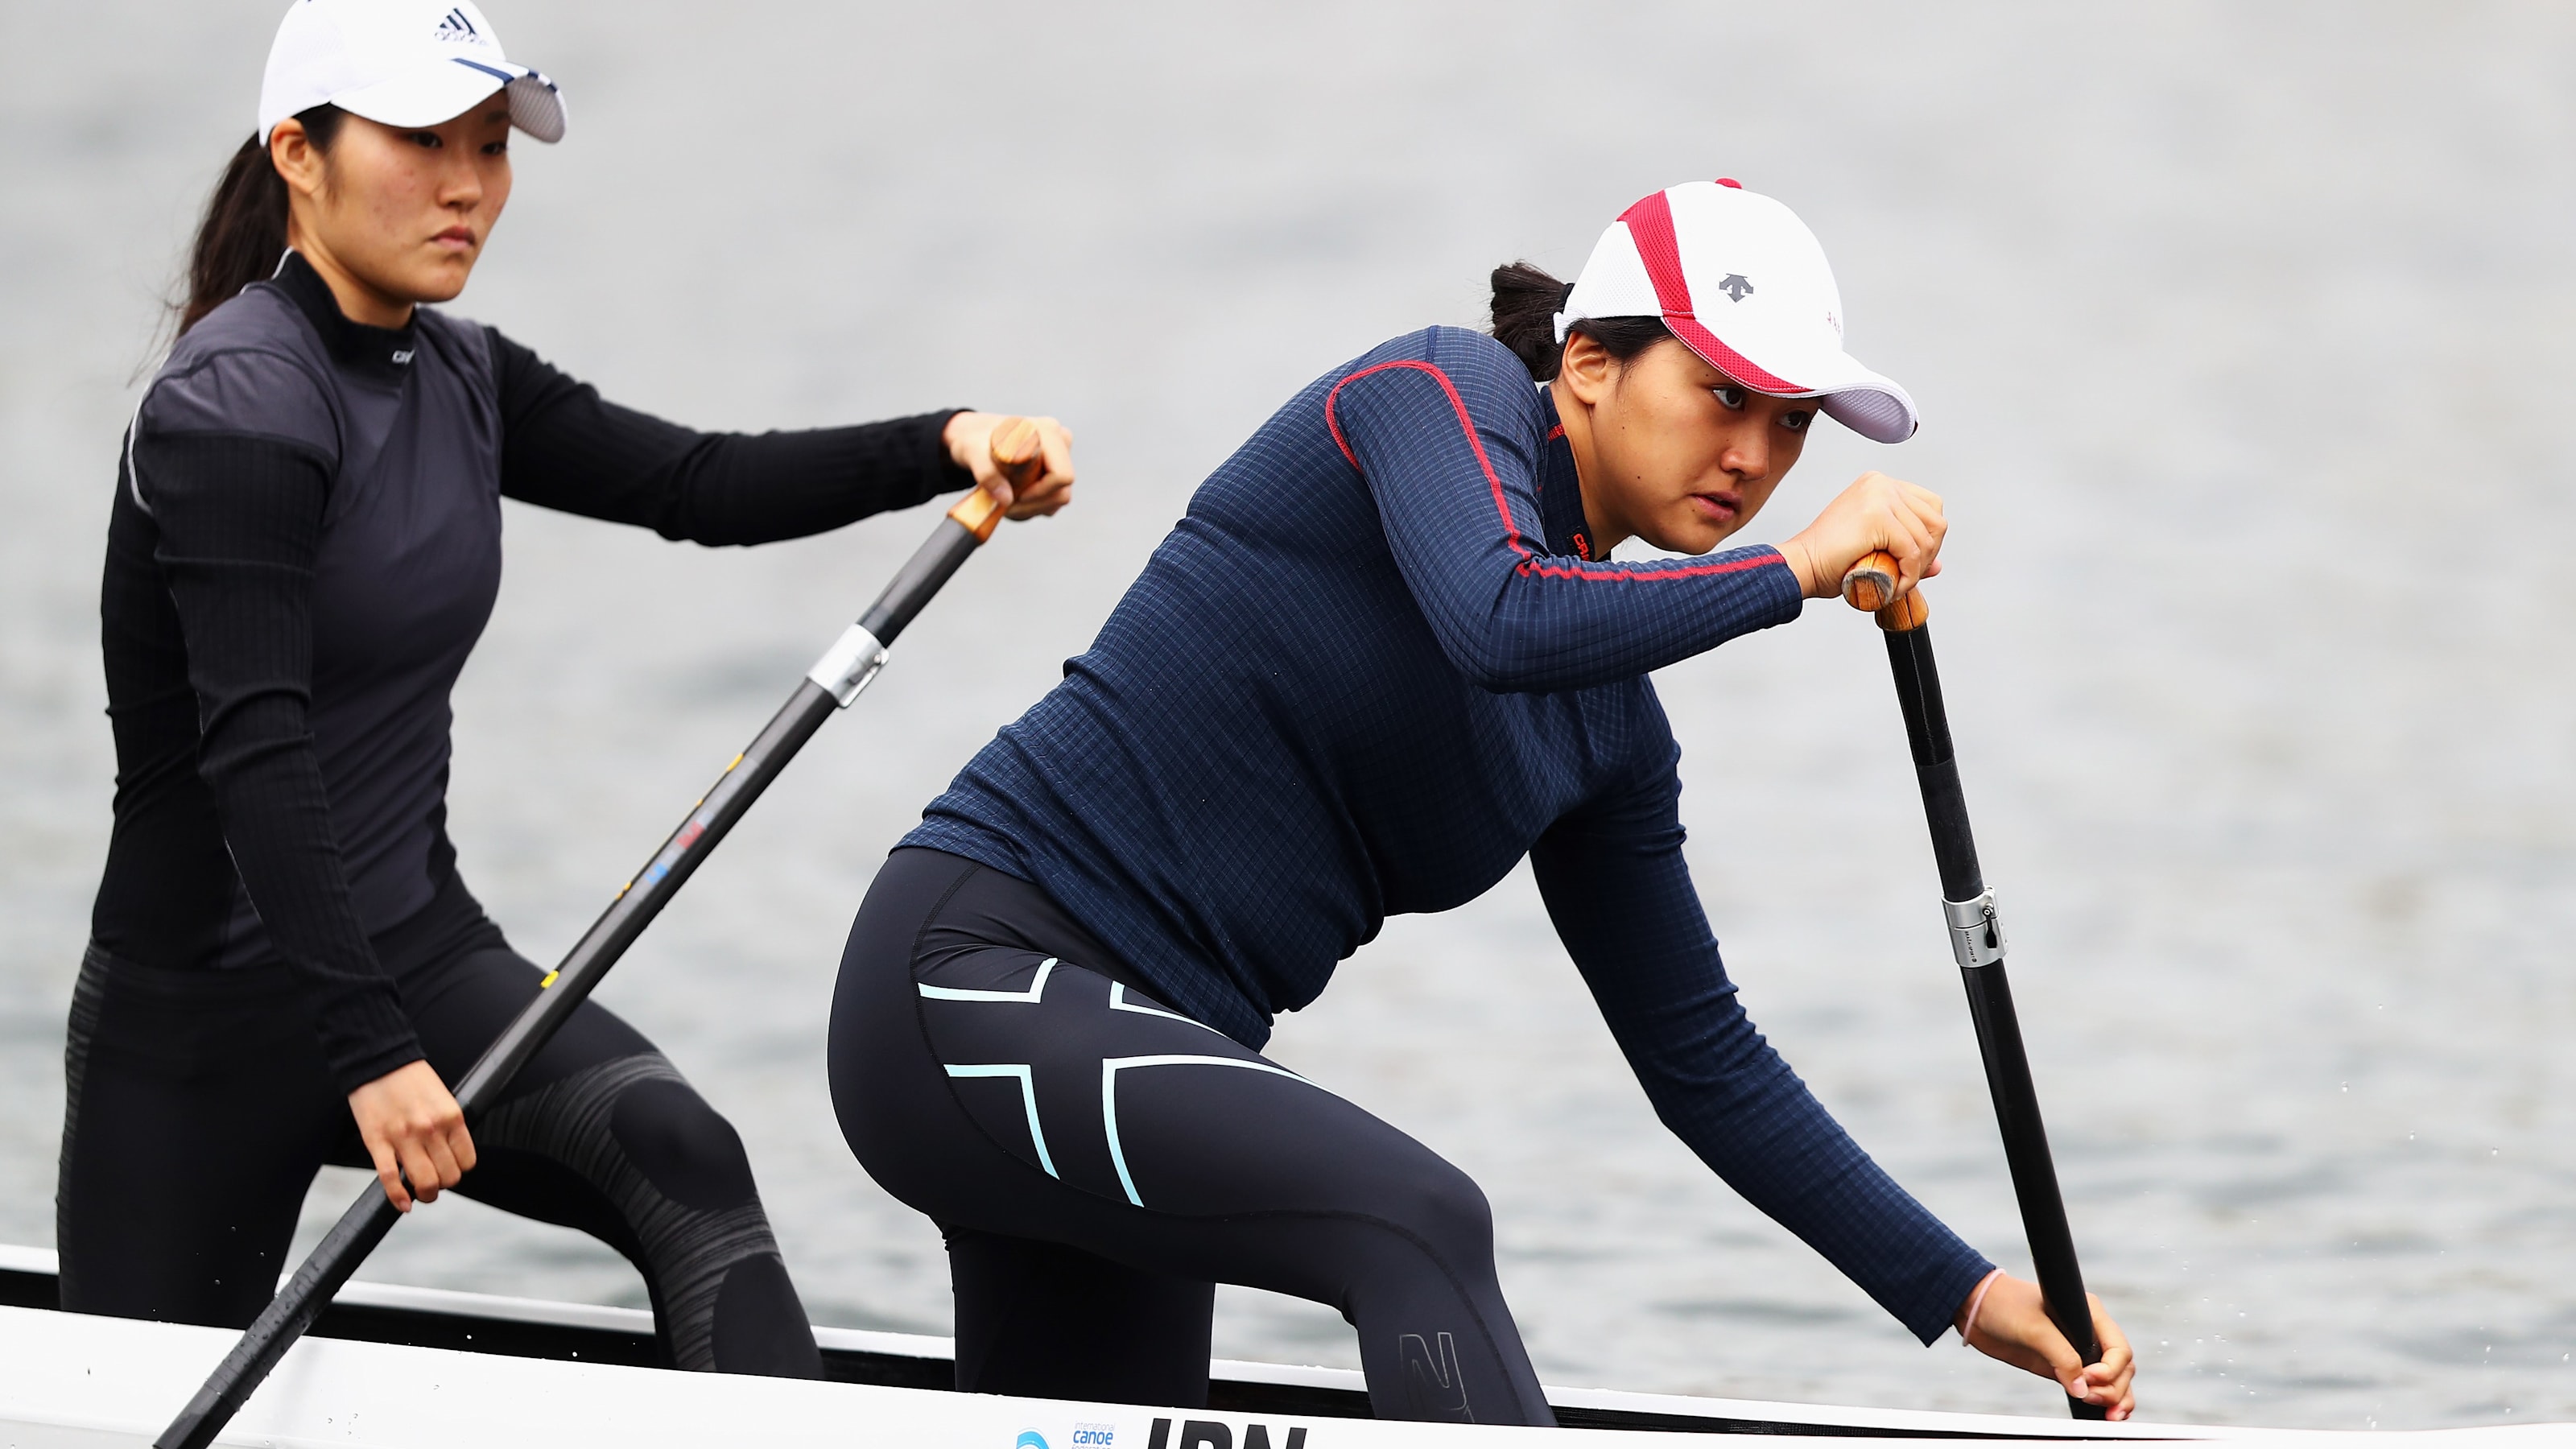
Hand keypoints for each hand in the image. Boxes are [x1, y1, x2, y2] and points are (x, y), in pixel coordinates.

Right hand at [346, 1059, 475, 1211]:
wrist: (377, 1059)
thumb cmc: (410, 1078)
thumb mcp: (442, 1098)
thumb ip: (448, 1125)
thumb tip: (451, 1152)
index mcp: (451, 1117)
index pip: (467, 1162)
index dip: (458, 1171)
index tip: (449, 1169)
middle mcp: (431, 1129)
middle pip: (448, 1177)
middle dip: (442, 1186)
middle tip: (433, 1182)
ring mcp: (404, 1137)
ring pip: (424, 1183)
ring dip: (425, 1195)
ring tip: (419, 1192)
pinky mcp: (377, 1142)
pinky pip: (390, 1179)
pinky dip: (397, 1197)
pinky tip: (402, 1204)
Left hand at [944, 411, 1075, 519]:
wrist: (974, 437)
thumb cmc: (974, 439)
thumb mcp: (973, 452)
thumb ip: (987, 473)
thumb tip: (1006, 500)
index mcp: (1047, 432)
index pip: (1061, 475)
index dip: (1041, 493)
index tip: (1016, 496)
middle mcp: (1059, 442)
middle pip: (1062, 491)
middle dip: (1034, 505)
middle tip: (1006, 506)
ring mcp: (1060, 457)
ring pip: (1058, 499)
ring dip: (1032, 509)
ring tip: (1005, 504)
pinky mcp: (1054, 471)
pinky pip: (1052, 500)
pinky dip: (1033, 507)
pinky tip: (1012, 500)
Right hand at [1774, 470, 1944, 599]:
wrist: (1801, 567)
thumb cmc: (1829, 562)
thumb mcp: (1875, 551)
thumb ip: (1906, 552)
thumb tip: (1937, 565)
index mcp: (1880, 485)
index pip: (1930, 506)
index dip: (1929, 539)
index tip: (1912, 563)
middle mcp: (1881, 484)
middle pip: (1935, 520)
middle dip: (1927, 555)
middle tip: (1906, 577)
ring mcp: (1879, 496)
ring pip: (1926, 538)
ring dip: (1917, 570)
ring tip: (1895, 585)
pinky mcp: (1876, 516)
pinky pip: (1911, 551)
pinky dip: (1908, 575)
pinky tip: (1893, 587)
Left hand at [1959, 1271, 2136, 1419]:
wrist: (1976, 1309)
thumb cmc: (2004, 1306)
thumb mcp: (2034, 1328)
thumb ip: (2060, 1356)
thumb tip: (2082, 1389)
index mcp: (2091, 1313)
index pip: (2119, 1348)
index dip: (2110, 1369)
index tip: (2088, 1378)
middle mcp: (2090, 1332)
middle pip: (2121, 1368)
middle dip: (2114, 1388)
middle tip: (2091, 1399)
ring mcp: (2079, 1352)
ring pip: (2114, 1381)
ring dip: (2116, 1399)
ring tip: (2109, 1416)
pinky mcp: (2064, 1368)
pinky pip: (2093, 1387)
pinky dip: (2103, 1402)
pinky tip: (2106, 1416)